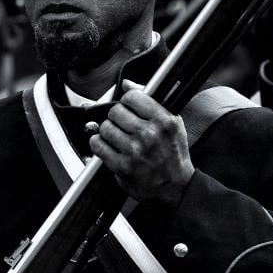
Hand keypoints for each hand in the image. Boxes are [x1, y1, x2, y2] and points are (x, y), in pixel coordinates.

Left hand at [88, 82, 192, 205]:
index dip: (127, 101)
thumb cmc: (173, 156)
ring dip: (107, 131)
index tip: (129, 108)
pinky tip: (107, 146)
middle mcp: (149, 135)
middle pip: (116, 111)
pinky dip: (98, 144)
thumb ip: (151, 101)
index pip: (132, 97)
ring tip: (116, 137)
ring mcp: (134, 151)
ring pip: (105, 127)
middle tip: (123, 125)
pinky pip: (98, 145)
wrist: (175, 188)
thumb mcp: (173, 124)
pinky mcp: (122, 166)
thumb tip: (127, 84)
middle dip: (117, 117)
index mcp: (164, 121)